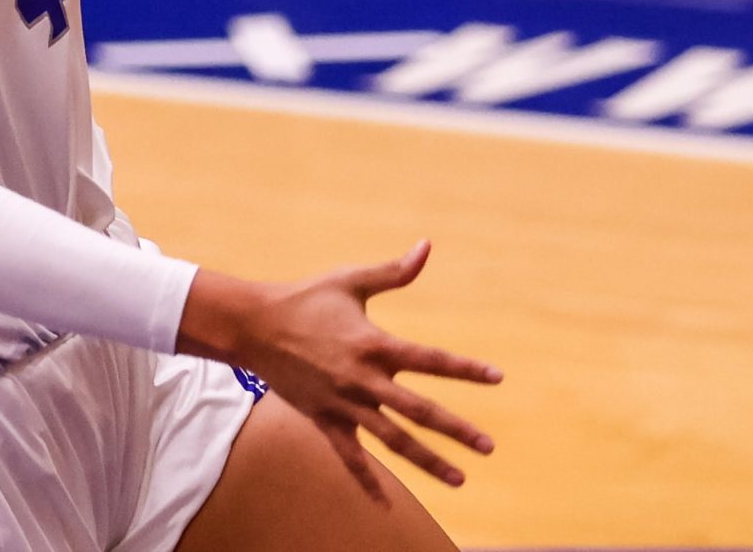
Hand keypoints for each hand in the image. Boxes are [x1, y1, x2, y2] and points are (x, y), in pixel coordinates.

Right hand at [176, 240, 499, 498]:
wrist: (255, 326)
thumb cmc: (307, 298)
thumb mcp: (352, 280)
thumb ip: (394, 272)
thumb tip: (427, 247)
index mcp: (375, 344)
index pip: (431, 359)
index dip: (465, 369)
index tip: (497, 378)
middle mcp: (364, 380)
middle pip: (420, 411)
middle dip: (457, 430)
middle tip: (489, 447)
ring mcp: (344, 404)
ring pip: (393, 441)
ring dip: (428, 460)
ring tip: (460, 479)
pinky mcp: (325, 420)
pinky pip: (350, 456)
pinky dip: (367, 481)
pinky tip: (385, 505)